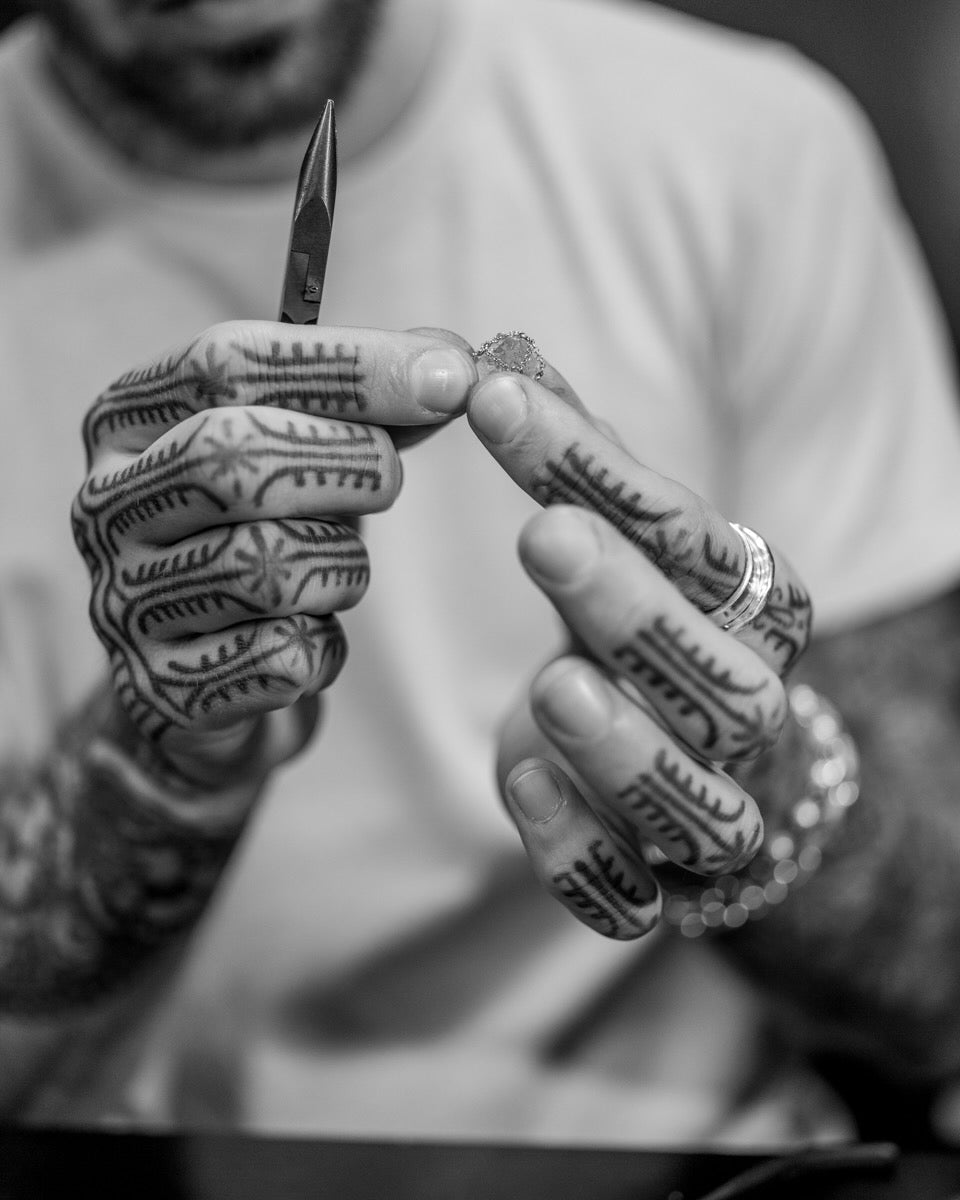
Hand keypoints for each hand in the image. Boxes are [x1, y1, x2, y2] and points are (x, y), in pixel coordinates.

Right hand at [72, 321, 475, 782]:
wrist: (204, 674)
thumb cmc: (258, 537)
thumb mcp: (299, 457)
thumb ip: (366, 409)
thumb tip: (448, 370)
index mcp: (128, 421)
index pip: (226, 365)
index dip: (348, 367)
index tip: (448, 378)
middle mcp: (104, 505)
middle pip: (229, 458)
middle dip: (343, 464)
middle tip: (390, 479)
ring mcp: (121, 601)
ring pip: (265, 568)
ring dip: (338, 567)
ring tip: (338, 569)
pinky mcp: (158, 688)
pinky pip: (277, 658)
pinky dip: (322, 647)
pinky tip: (311, 638)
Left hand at [467, 358, 811, 940]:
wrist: (724, 780)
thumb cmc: (657, 640)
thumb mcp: (623, 549)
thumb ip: (574, 469)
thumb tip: (500, 354)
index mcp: (750, 611)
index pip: (692, 536)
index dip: (602, 474)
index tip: (492, 404)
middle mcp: (751, 713)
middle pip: (727, 677)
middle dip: (638, 610)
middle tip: (544, 538)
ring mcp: (716, 812)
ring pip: (705, 804)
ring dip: (627, 746)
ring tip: (551, 686)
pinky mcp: (665, 889)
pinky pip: (634, 893)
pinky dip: (581, 850)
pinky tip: (517, 780)